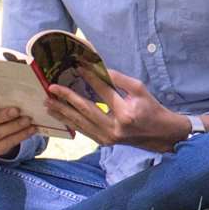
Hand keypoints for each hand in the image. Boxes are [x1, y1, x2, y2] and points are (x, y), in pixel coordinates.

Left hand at [44, 69, 188, 152]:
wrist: (160, 134)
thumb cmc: (151, 109)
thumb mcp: (140, 89)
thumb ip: (119, 79)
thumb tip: (98, 69)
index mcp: (126, 113)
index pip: (103, 92)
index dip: (89, 78)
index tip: (77, 66)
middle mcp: (115, 127)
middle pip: (86, 110)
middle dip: (67, 98)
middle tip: (51, 88)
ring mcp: (108, 138)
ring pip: (80, 123)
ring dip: (62, 112)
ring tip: (48, 103)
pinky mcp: (104, 143)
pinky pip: (83, 131)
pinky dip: (70, 122)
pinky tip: (59, 115)